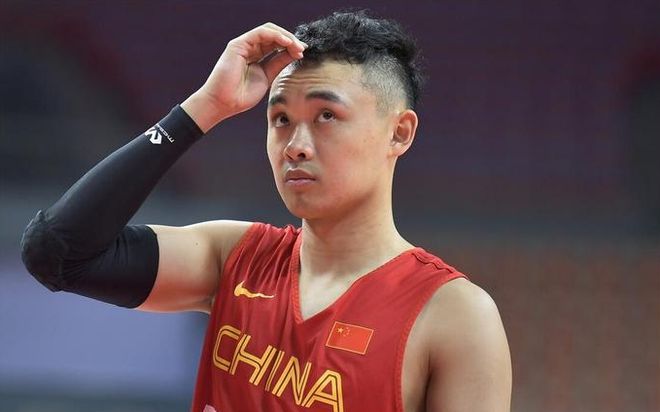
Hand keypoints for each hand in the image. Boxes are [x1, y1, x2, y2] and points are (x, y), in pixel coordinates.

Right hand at [182, 23, 306, 131]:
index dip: (291, 47)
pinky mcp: (238, 44)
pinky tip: (286, 43)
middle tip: (302, 49)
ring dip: (286, 37)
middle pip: (274, 36)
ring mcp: (243, 45)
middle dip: (290, 41)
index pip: (276, 45)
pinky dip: (275, 35)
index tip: (303, 53)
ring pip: (269, 31)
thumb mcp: (267, 77)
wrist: (224, 103)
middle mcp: (250, 48)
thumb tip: (295, 54)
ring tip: (297, 47)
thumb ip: (279, 64)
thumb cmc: (242, 96)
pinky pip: (260, 33)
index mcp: (256, 56)